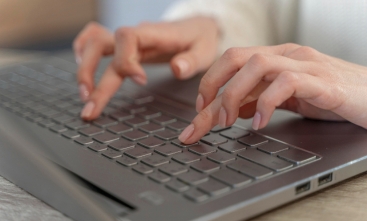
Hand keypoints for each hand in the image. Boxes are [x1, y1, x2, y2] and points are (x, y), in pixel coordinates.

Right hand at [73, 17, 218, 119]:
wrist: (198, 27)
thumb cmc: (201, 39)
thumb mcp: (205, 50)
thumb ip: (192, 60)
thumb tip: (177, 68)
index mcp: (155, 34)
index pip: (128, 38)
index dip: (127, 60)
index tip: (140, 81)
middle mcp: (136, 36)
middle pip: (101, 44)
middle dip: (91, 74)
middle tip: (90, 104)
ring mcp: (128, 41)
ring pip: (94, 45)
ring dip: (84, 69)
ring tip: (84, 96)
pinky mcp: (125, 47)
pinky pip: (97, 39)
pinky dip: (83, 50)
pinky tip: (81, 68)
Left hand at [178, 43, 366, 142]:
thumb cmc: (331, 96)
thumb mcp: (287, 99)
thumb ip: (259, 99)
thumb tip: (229, 109)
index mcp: (275, 58)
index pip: (231, 63)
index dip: (208, 84)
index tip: (197, 110)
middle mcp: (286, 55)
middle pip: (236, 56)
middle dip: (211, 84)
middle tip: (202, 112)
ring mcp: (304, 65)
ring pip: (256, 65)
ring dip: (233, 94)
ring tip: (227, 121)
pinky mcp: (322, 81)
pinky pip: (286, 83)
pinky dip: (266, 104)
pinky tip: (258, 123)